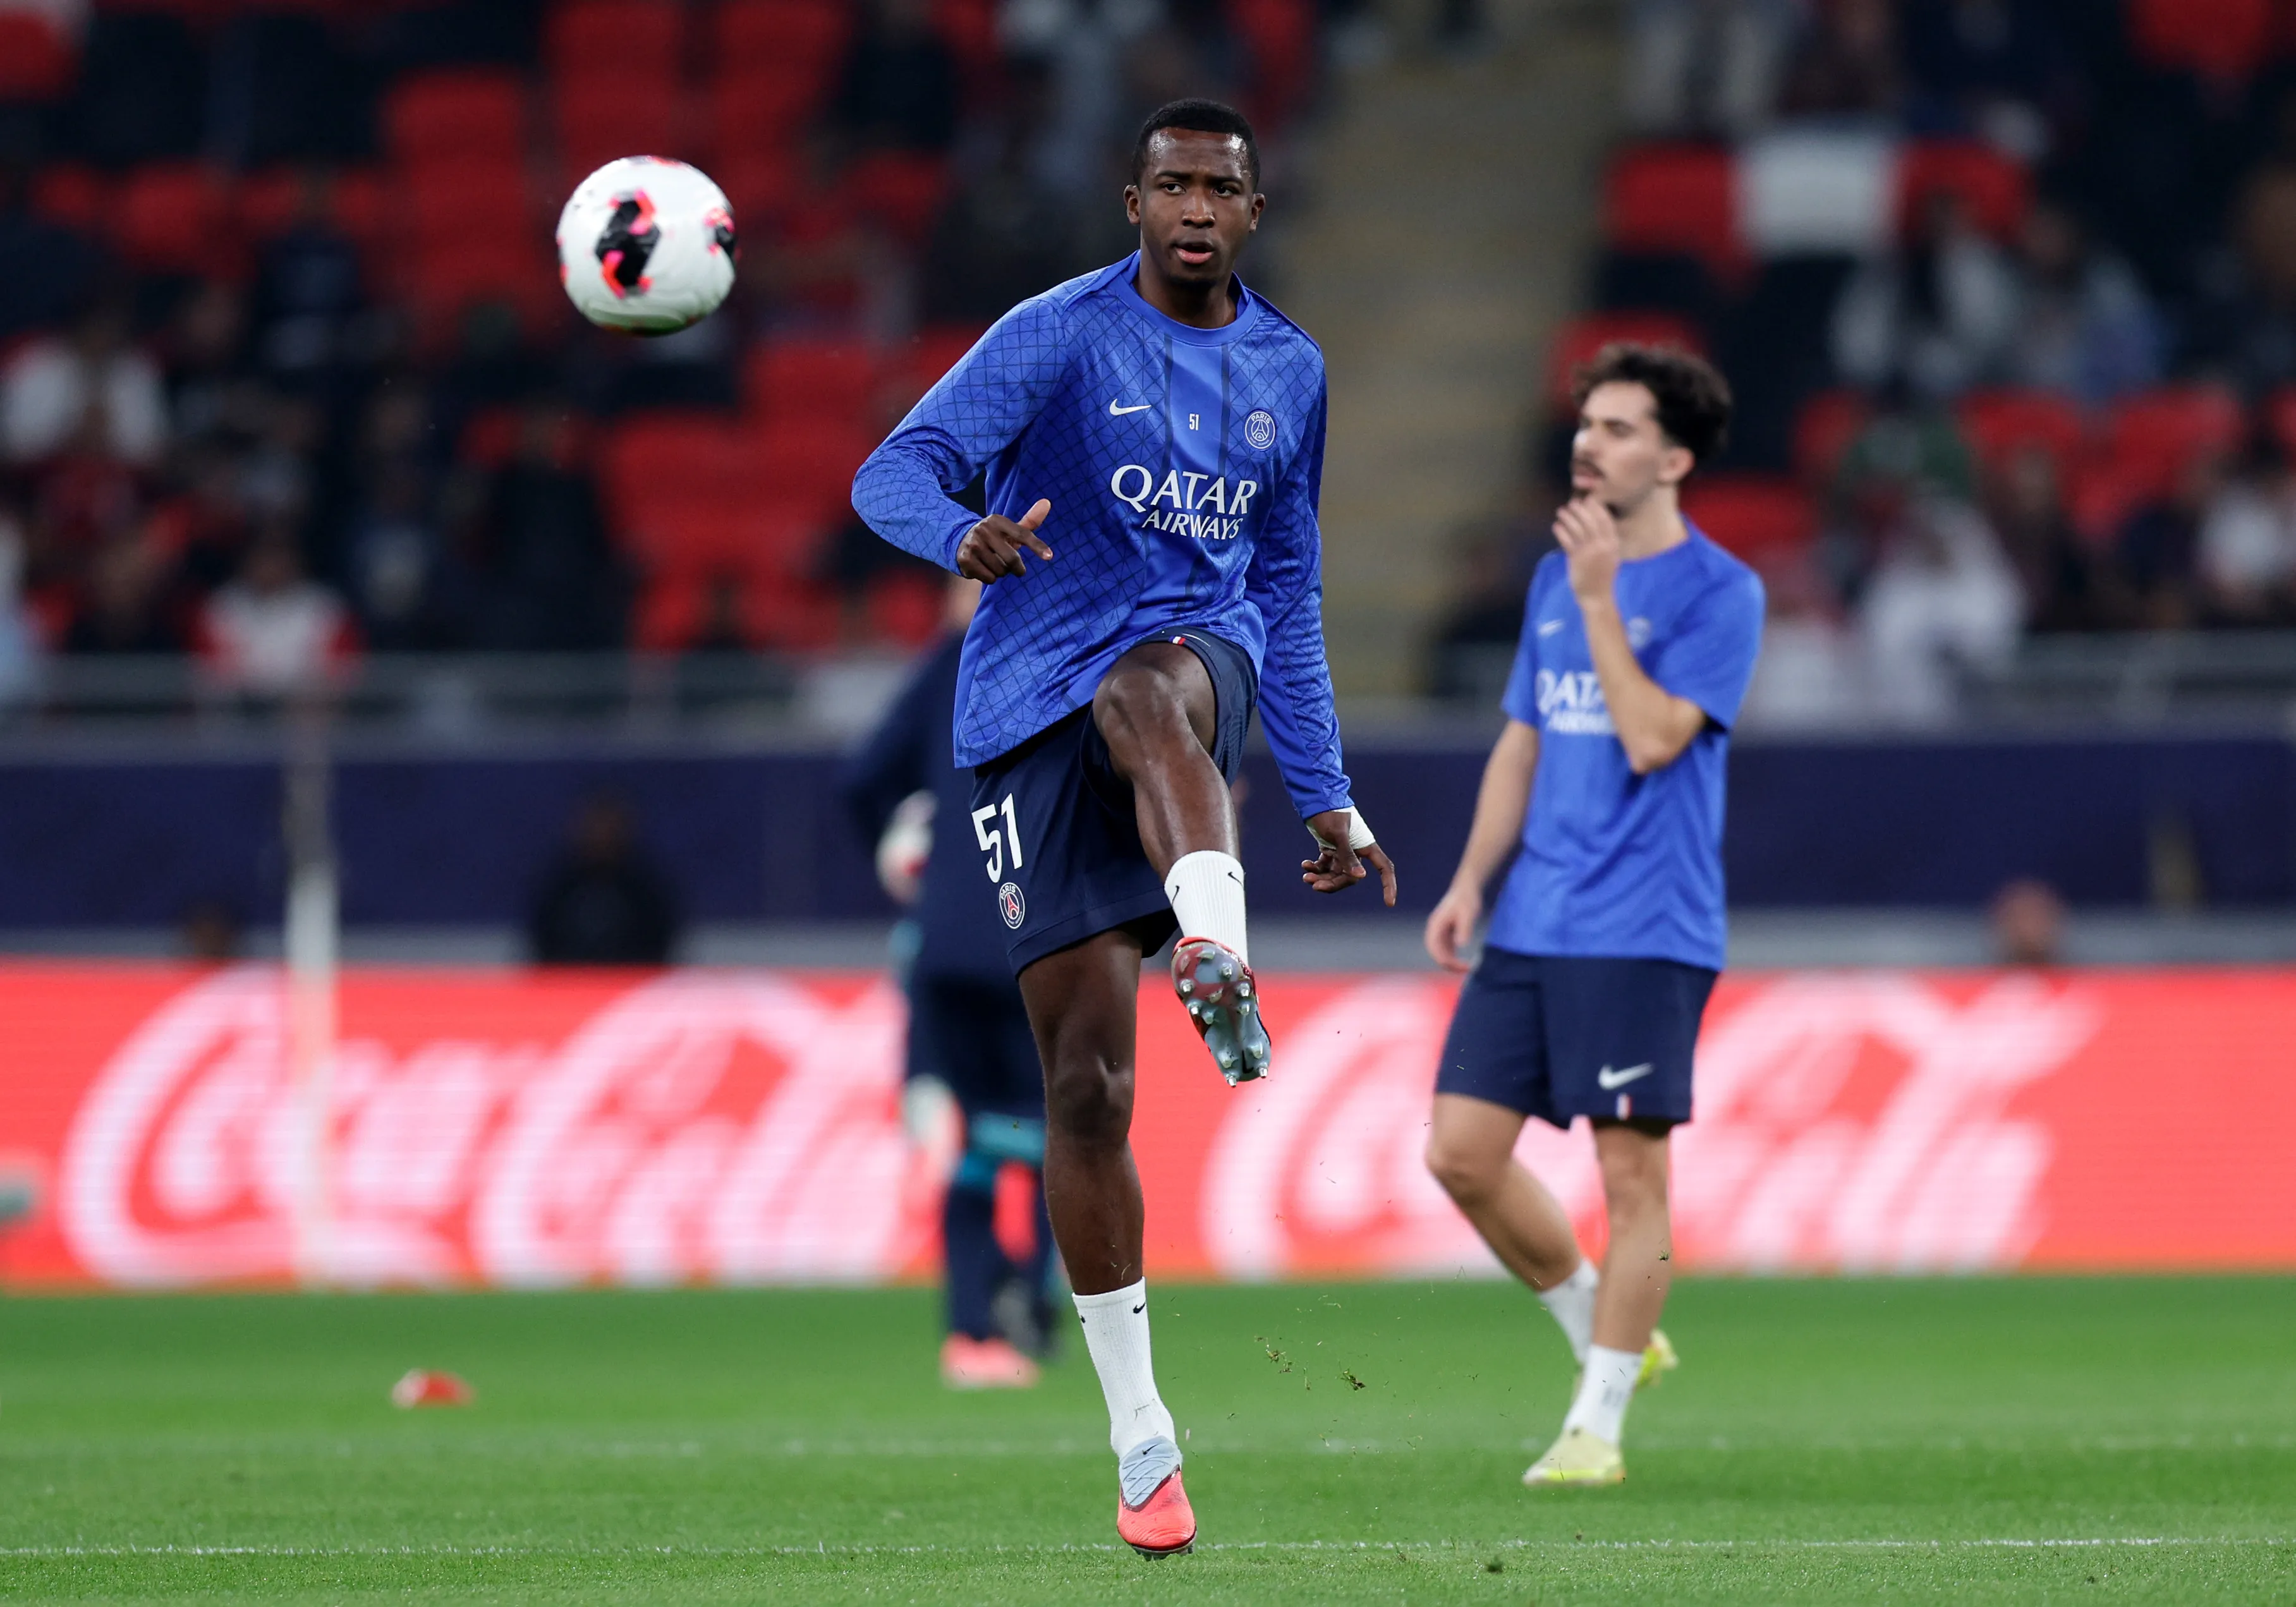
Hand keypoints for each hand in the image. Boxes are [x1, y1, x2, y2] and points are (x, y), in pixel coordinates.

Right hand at [954, 498, 1052, 581]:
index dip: (1037, 546)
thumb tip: (1047, 502)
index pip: (1022, 534)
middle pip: (1012, 558)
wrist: (961, 541)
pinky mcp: (965, 559)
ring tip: (994, 563)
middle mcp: (984, 530)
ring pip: (1001, 570)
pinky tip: (984, 568)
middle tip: (1017, 569)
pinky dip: (990, 578)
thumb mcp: (1010, 529)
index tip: (1049, 556)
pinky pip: (989, 578)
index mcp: (998, 520)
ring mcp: (973, 544)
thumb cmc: (994, 537)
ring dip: (1002, 572)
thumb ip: (1030, 520)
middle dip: (1018, 568)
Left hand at [1301, 809, 1397, 904]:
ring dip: (1320, 877)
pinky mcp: (1329, 849)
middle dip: (1332, 883)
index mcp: (1366, 847)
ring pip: (1335, 874)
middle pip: (1350, 878)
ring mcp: (1342, 851)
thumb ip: (1347, 856)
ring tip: (1306, 876)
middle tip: (1314, 884)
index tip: (1389, 903)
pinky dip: (1315, 867)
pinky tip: (1305, 865)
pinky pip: (1324, 866)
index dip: (1389, 885)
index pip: (1384, 869)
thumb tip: (1360, 877)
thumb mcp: (1338, 836)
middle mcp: (1357, 851)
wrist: (1315, 799)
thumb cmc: (1330, 814)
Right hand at [1423, 883, 1481, 972]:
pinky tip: (1465, 962)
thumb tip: (1460, 945)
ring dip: (1451, 963)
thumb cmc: (1467, 899)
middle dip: (1449, 965)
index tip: (1462, 967)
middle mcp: (1434, 930)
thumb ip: (1464, 928)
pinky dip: (1453, 957)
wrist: (1466, 888)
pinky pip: (1446, 950)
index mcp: (1436, 926)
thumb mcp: (1468, 913)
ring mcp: (1439, 932)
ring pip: (1441, 953)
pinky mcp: (1446, 933)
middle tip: (1467, 970)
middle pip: (1436, 954)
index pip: (1436, 949)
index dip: (1447, 961)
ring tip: (1467, 968)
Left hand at [1553, 494, 1621, 608]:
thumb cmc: (1603, 574)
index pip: (1605, 520)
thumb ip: (1606, 539)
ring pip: (1577, 529)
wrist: (1597, 595)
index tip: (1588, 499)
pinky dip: (1560, 531)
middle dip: (1580, 509)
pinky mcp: (1576, 559)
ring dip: (1568, 517)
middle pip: (1590, 521)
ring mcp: (1589, 552)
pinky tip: (1556, 526)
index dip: (1596, 508)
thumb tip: (1596, 522)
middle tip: (1572, 503)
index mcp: (1613, 543)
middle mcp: (1602, 545)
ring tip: (1561, 511)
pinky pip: (1567, 541)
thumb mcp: (1611, 555)